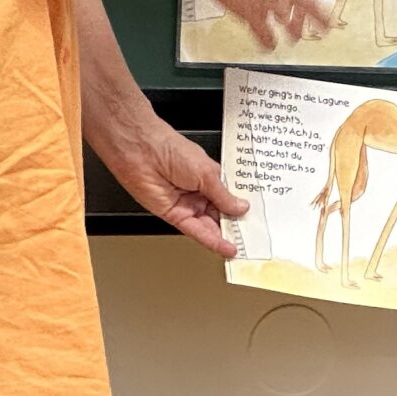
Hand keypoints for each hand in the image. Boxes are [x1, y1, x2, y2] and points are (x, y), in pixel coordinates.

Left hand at [93, 111, 245, 257]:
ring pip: (210, 226)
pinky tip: (225, 246)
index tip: (254, 220)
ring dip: (225, 236)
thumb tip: (241, 207)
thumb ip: (223, 195)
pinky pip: (196, 231)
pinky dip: (211, 241)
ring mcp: (187, 205)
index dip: (240, 209)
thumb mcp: (206, 172)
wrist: (142, 152)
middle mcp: (198, 192)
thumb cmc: (169, 149)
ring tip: (243, 245)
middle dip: (235, 226)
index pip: (229, 198)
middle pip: (220, 215)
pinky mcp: (175, 216)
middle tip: (252, 237)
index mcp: (208, 177)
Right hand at [198, 0, 342, 50]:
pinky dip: (266, 42)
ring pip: (289, 24)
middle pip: (309, 5)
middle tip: (328, 26)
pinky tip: (268, 46)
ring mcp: (270, 1)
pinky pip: (264, 34)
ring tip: (296, 39)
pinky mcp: (252, 14)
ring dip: (294, 32)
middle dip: (321, 18)